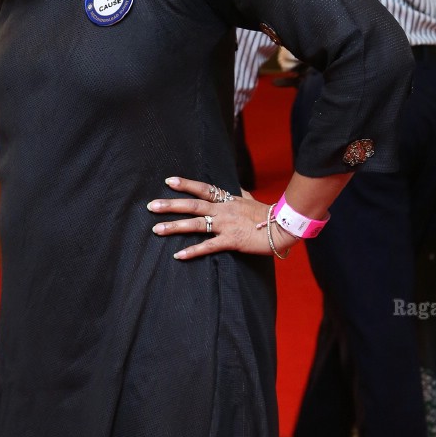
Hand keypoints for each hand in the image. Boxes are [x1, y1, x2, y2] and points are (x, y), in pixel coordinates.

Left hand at [148, 176, 297, 260]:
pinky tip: (178, 255)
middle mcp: (223, 210)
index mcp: (228, 200)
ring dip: (174, 227)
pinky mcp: (231, 241)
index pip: (203, 188)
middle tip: (151, 206)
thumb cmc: (269, 214)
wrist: (284, 226)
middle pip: (192, 205)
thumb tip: (239, 189)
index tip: (168, 181)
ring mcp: (226, 225)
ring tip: (156, 229)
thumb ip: (242, 195)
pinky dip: (192, 251)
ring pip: (196, 224)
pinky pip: (208, 246)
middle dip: (170, 205)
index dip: (185, 184)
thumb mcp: (252, 200)